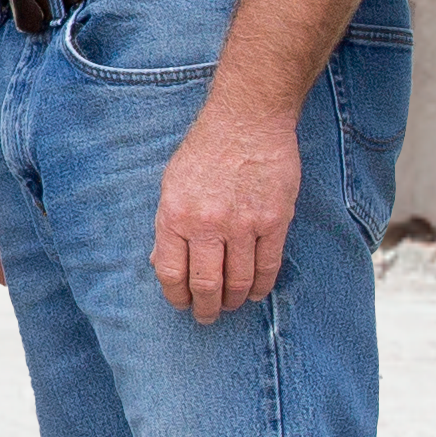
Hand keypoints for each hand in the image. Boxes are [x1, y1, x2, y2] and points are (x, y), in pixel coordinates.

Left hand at [150, 94, 299, 321]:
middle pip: (205, 285)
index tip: (182, 304)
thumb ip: (168, 225)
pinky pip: (268, 266)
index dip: (176, 296)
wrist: (247, 120)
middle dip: (205, 308)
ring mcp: (243, 224)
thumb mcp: (172, 184)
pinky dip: (261, 286)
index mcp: (175, 215)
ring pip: (238, 281)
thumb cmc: (206, 149)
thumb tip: (161, 262)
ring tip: (230, 305)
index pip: (171, 273)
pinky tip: (255, 292)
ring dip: (233, 300)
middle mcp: (207, 224)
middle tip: (206, 316)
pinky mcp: (274, 220)